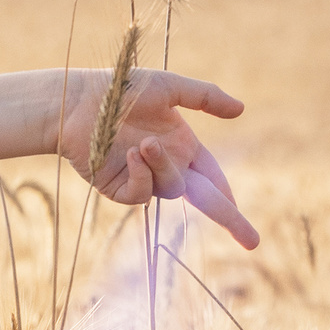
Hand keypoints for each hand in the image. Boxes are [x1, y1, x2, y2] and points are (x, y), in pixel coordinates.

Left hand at [55, 66, 257, 248]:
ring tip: (144, 142)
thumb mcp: (168, 87)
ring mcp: (142, 178)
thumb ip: (204, 97)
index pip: (214, 177)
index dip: (230, 196)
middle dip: (229, 218)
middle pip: (205, 199)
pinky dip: (140, 175)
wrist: (77, 99)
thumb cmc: (121, 89)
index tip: (247, 220)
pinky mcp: (117, 188)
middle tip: (252, 241)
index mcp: (183, 146)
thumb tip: (241, 109)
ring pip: (171, 189)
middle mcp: (166, 166)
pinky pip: (141, 194)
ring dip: (162, 167)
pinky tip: (130, 154)